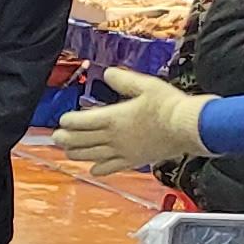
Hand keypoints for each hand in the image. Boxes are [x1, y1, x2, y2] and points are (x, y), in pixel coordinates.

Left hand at [56, 67, 208, 171]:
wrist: (187, 127)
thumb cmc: (168, 104)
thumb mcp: (145, 84)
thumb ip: (123, 80)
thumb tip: (107, 74)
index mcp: (113, 118)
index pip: (82, 122)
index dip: (69, 122)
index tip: (62, 120)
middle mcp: (113, 138)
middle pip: (81, 142)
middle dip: (65, 140)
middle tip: (56, 137)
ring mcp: (122, 152)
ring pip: (91, 156)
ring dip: (76, 154)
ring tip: (68, 152)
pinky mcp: (133, 161)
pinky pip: (110, 168)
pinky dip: (98, 169)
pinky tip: (93, 168)